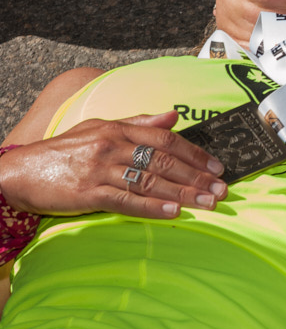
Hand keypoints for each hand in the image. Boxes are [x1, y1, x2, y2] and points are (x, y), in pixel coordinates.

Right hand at [0, 112, 226, 218]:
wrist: (17, 171)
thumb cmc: (63, 151)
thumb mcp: (99, 127)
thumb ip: (138, 122)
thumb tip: (173, 116)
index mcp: (118, 129)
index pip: (166, 139)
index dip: (195, 153)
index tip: (218, 166)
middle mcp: (112, 146)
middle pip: (164, 161)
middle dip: (197, 177)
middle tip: (222, 189)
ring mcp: (100, 169)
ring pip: (150, 181)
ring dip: (183, 193)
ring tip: (208, 202)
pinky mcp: (87, 193)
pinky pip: (125, 200)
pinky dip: (151, 207)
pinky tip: (173, 212)